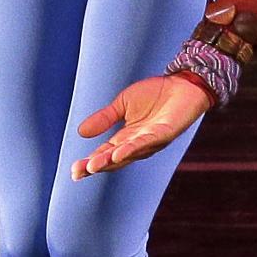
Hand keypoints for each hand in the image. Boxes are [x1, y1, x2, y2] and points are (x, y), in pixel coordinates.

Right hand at [71, 73, 212, 178]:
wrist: (182, 83)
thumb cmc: (155, 94)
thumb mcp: (122, 104)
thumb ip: (104, 118)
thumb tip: (80, 132)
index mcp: (126, 138)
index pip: (104, 154)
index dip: (89, 163)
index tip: (73, 170)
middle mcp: (137, 144)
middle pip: (113, 159)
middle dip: (96, 166)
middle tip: (78, 172)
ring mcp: (151, 141)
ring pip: (128, 154)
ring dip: (110, 161)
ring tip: (92, 165)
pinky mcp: (164, 133)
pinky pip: (146, 143)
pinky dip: (132, 148)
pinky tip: (118, 153)